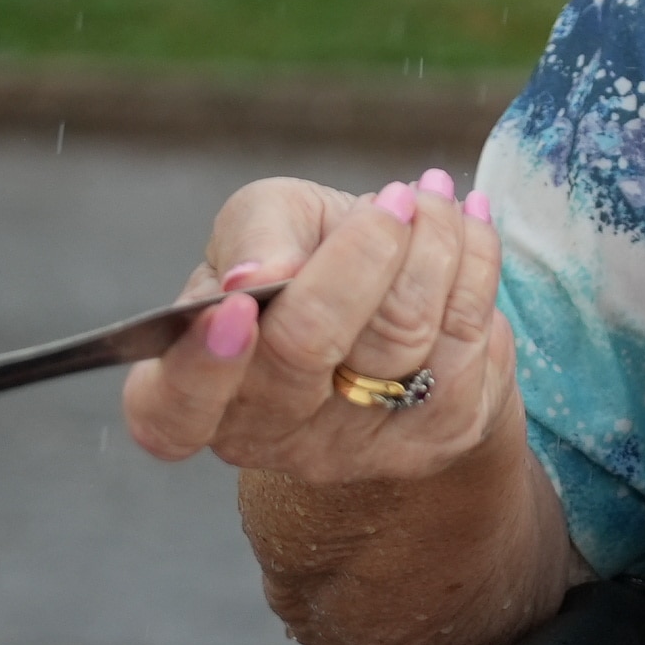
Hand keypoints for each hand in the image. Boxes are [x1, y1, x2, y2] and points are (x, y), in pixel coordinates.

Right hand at [120, 169, 521, 486]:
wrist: (399, 284)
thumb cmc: (306, 250)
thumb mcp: (266, 217)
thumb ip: (254, 233)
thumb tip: (253, 275)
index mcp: (189, 389)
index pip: (170, 414)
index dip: (200, 365)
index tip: (238, 301)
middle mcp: (263, 434)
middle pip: (303, 352)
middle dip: (359, 255)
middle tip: (393, 198)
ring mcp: (352, 448)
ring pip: (400, 336)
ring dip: (431, 245)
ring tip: (431, 196)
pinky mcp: (435, 438)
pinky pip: (466, 342)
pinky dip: (474, 264)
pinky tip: (466, 226)